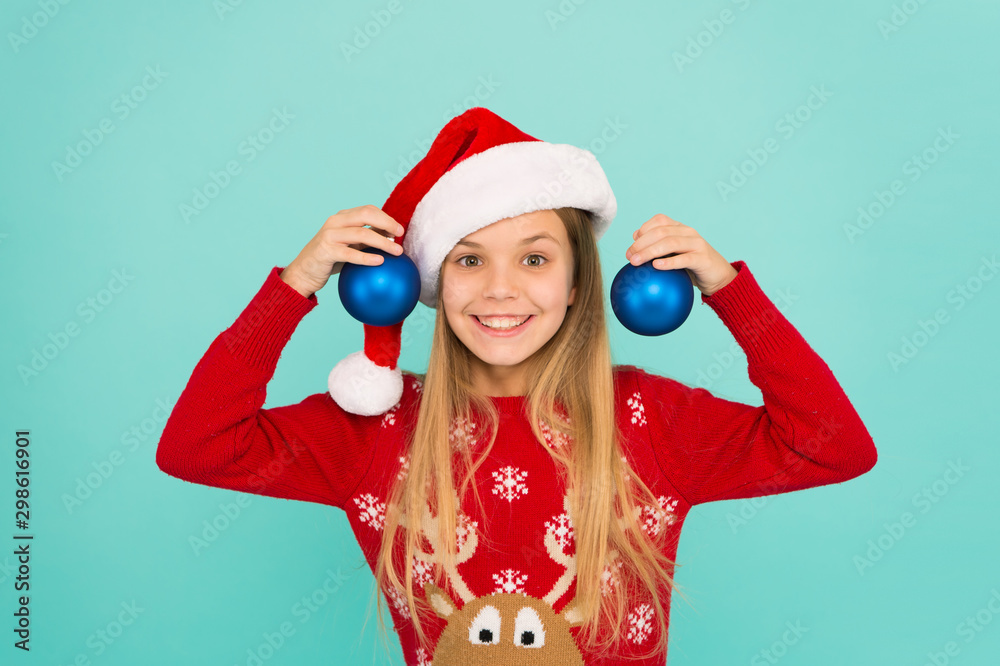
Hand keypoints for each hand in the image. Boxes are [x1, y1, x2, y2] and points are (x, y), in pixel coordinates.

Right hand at [280, 205, 405, 297]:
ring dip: (383, 242)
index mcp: (342, 217)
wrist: (303, 273)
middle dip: (387, 223)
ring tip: (397, 251)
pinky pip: (350, 253)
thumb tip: (391, 237)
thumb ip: (365, 239)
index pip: (368, 210)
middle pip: (366, 214)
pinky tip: (380, 262)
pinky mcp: (326, 251)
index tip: (399, 230)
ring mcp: (330, 235)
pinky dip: (367, 257)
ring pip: (362, 233)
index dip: (386, 217)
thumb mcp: (349, 246)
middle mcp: (335, 222)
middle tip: (400, 235)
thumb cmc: (329, 259)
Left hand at [624, 213, 736, 296]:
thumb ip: (658, 246)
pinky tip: (656, 266)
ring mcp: (697, 244)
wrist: (719, 277)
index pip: (659, 220)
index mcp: (680, 228)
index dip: (643, 230)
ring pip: (670, 243)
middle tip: (629, 256)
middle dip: (641, 243)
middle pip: (661, 232)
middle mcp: (688, 232)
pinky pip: (684, 259)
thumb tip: (634, 242)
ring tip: (636, 262)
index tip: (632, 244)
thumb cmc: (692, 267)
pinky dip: (668, 262)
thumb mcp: (674, 254)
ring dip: (649, 252)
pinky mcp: (702, 259)